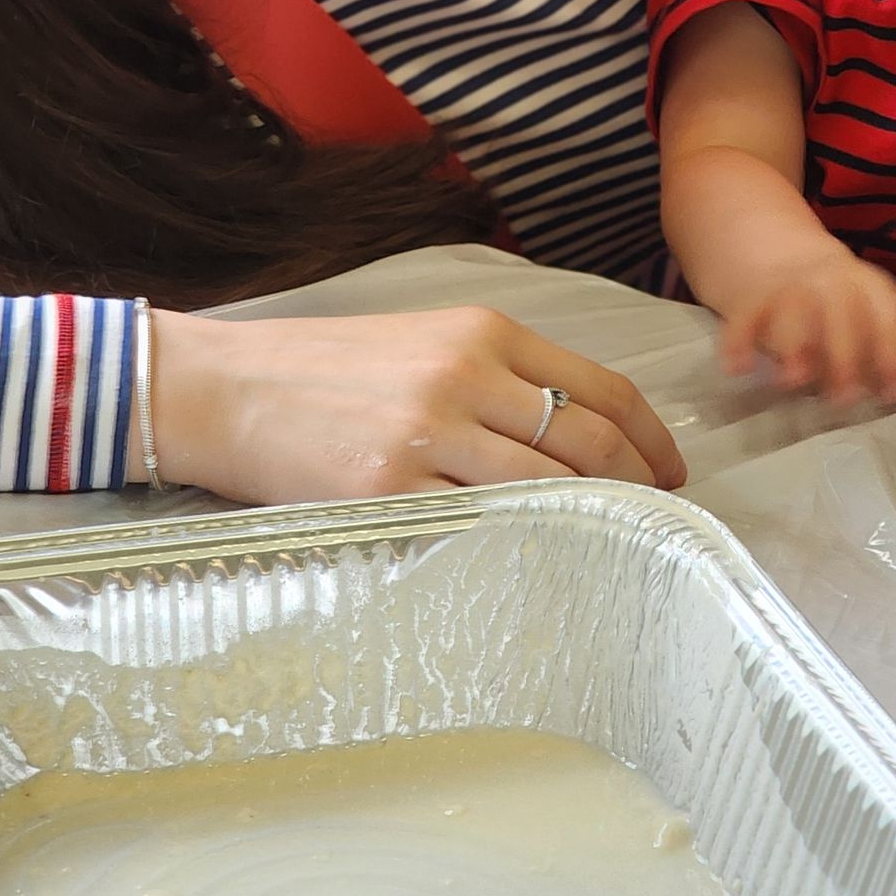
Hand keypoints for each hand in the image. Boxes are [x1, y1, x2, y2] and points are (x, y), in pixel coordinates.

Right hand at [146, 306, 683, 502]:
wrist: (224, 387)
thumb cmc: (323, 370)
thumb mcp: (421, 342)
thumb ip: (496, 377)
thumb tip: (576, 438)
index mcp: (481, 332)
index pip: (602, 387)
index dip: (651, 438)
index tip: (672, 472)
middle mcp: (464, 375)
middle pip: (590, 440)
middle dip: (638, 487)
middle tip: (657, 520)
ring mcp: (427, 433)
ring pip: (548, 488)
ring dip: (591, 522)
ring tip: (608, 547)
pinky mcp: (389, 488)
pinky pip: (478, 526)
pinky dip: (517, 546)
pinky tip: (533, 563)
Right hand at [717, 245, 895, 403]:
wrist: (784, 259)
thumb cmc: (848, 302)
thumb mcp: (885, 313)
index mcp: (872, 287)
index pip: (891, 314)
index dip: (895, 352)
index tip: (892, 392)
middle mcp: (832, 282)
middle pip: (844, 309)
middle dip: (847, 353)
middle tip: (845, 398)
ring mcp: (791, 287)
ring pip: (795, 307)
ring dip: (795, 343)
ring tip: (794, 382)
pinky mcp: (753, 298)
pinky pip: (743, 315)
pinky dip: (738, 339)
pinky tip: (738, 369)